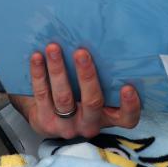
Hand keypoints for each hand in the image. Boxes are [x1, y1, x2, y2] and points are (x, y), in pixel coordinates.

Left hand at [11, 43, 140, 138]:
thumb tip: (103, 40)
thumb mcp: (94, 93)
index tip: (127, 86)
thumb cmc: (78, 98)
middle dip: (86, 75)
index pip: (127, 118)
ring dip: (58, 70)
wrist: (45, 118)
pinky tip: (37, 58)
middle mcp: (89, 124)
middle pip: (92, 102)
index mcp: (107, 117)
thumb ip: (103, 78)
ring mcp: (66, 126)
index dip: (130, 105)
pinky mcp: (44, 122)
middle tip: (81, 52)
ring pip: (64, 97)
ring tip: (54, 48)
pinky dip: (39, 73)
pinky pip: (42, 94)